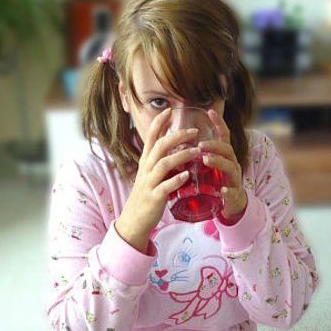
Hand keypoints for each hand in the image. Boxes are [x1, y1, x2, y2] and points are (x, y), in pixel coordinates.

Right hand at [118, 107, 199, 236]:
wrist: (135, 219)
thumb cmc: (146, 195)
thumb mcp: (150, 173)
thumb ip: (160, 159)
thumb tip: (172, 144)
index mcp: (146, 162)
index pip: (150, 137)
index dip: (158, 123)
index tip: (169, 110)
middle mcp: (146, 169)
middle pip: (159, 147)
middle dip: (176, 136)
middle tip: (194, 131)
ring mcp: (149, 183)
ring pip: (164, 164)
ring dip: (180, 156)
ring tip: (196, 151)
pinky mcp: (154, 197)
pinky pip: (165, 186)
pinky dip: (176, 180)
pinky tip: (187, 175)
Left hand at [200, 109, 246, 220]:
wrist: (232, 206)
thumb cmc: (217, 183)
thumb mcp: (209, 167)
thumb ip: (200, 155)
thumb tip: (180, 141)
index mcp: (225, 157)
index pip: (224, 136)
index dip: (219, 123)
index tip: (209, 111)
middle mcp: (232, 165)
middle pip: (227, 150)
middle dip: (214, 145)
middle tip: (200, 144)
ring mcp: (234, 180)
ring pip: (230, 167)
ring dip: (218, 162)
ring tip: (206, 160)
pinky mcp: (234, 195)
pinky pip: (232, 192)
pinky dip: (228, 191)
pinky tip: (221, 190)